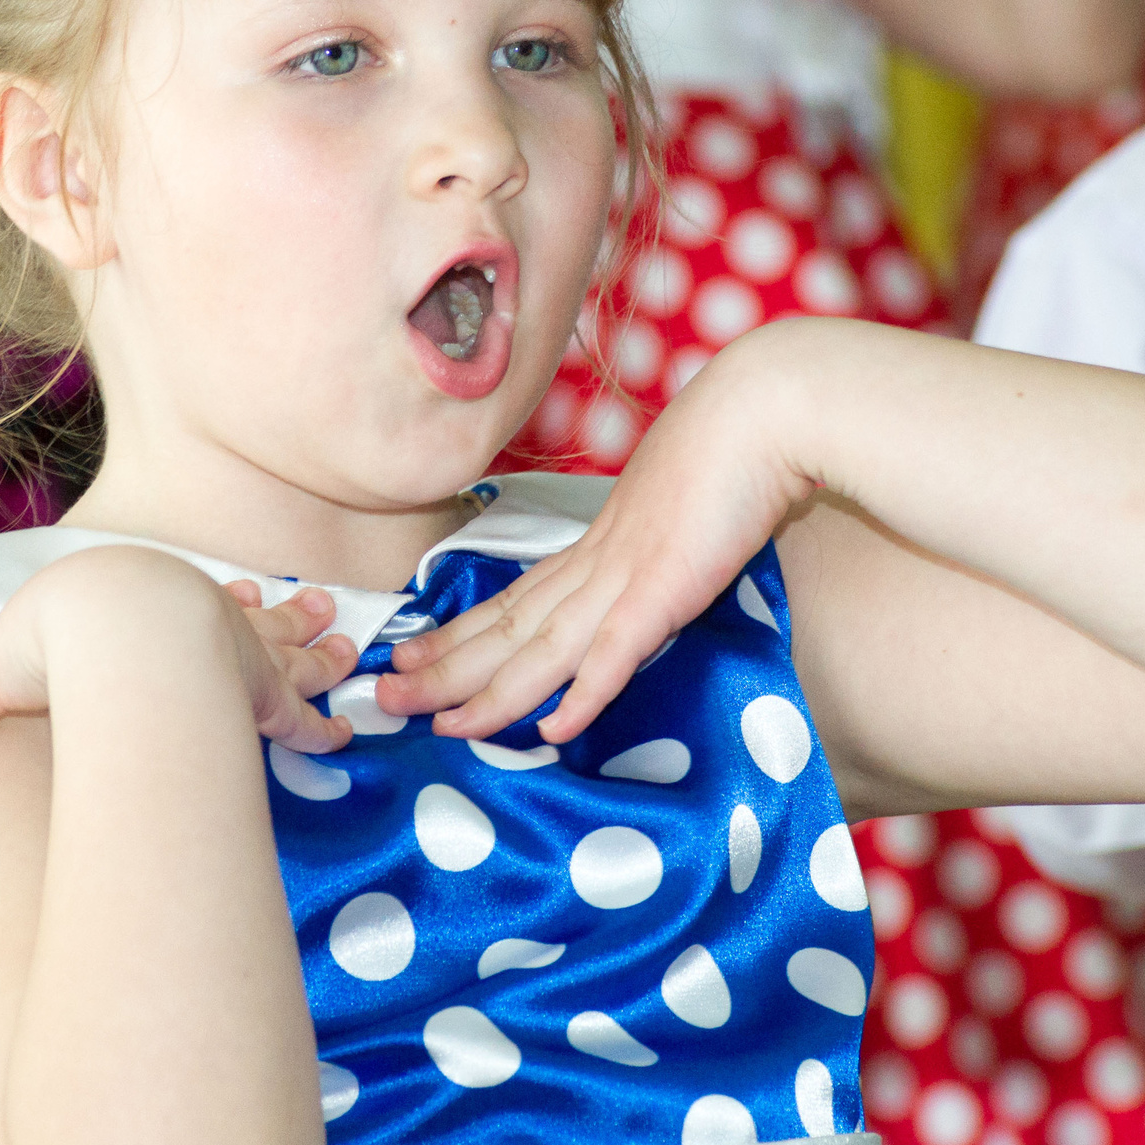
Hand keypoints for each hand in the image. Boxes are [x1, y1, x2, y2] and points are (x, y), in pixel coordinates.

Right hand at [0, 569, 357, 754]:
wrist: (117, 641)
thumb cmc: (57, 648)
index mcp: (144, 607)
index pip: (190, 605)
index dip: (219, 607)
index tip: (247, 595)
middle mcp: (199, 626)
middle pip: (251, 621)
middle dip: (286, 620)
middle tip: (324, 612)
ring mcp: (235, 657)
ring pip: (290, 655)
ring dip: (320, 655)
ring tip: (351, 649)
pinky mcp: (258, 696)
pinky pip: (298, 718)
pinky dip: (320, 728)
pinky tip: (342, 738)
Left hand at [387, 330, 817, 742]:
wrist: (762, 411)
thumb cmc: (725, 452)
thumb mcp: (671, 507)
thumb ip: (649, 546)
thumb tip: (643, 566)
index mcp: (594, 547)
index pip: (511, 601)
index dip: (458, 635)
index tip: (410, 658)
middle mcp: (594, 565)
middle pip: (505, 628)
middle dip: (443, 670)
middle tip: (382, 698)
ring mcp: (625, 579)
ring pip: (541, 648)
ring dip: (490, 693)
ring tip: (442, 727)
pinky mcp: (665, 590)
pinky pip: (615, 652)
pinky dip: (583, 694)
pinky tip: (554, 732)